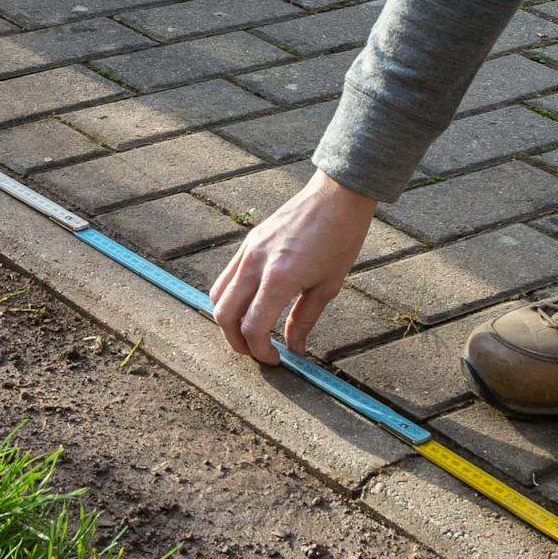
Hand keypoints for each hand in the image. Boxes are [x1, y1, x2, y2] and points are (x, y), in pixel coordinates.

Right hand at [210, 170, 376, 365]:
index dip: (259, 350)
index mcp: (279, 278)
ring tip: (249, 331)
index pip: (253, 326)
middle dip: (236, 341)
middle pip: (224, 314)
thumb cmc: (339, 240)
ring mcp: (247, 252)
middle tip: (256, 352)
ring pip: (218, 296)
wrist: (334, 198)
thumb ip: (304, 319)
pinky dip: (230, 298)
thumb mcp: (328, 286)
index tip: (275, 360)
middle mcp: (255, 264)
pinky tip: (250, 305)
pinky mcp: (246, 244)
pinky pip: (226, 277)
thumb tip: (294, 347)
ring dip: (228, 320)